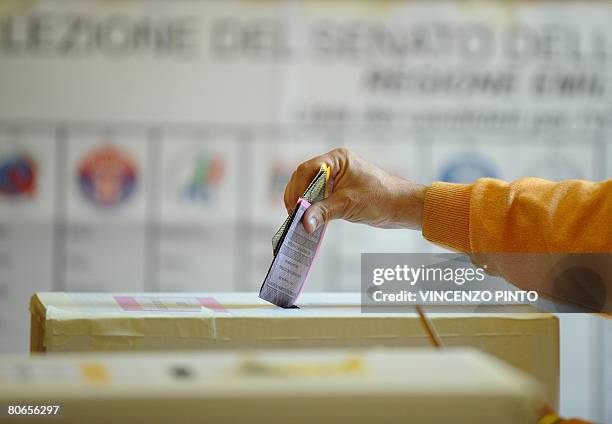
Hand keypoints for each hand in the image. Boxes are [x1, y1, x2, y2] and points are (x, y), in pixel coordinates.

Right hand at [283, 148, 426, 233]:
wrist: (402, 207)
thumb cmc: (381, 198)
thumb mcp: (348, 205)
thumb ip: (323, 212)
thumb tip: (304, 223)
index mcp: (338, 159)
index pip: (308, 169)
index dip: (298, 188)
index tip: (295, 207)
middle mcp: (335, 166)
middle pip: (305, 178)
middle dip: (298, 197)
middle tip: (293, 216)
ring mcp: (336, 178)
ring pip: (310, 189)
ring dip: (304, 204)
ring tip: (299, 220)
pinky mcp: (339, 191)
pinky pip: (319, 198)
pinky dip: (313, 208)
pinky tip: (309, 221)